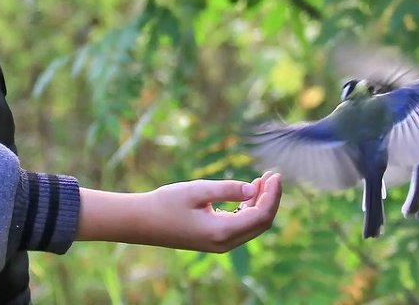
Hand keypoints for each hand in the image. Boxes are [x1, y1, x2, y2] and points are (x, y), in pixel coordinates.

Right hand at [76, 171, 281, 252]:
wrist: (143, 222)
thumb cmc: (167, 203)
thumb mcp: (197, 190)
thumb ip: (226, 189)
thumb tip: (254, 188)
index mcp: (222, 231)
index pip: (261, 215)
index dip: (272, 195)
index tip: (275, 175)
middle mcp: (225, 242)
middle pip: (261, 223)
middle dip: (270, 199)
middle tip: (272, 175)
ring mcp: (220, 244)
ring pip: (252, 226)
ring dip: (260, 203)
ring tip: (263, 180)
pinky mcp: (214, 239)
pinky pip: (241, 226)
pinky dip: (249, 209)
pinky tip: (248, 193)